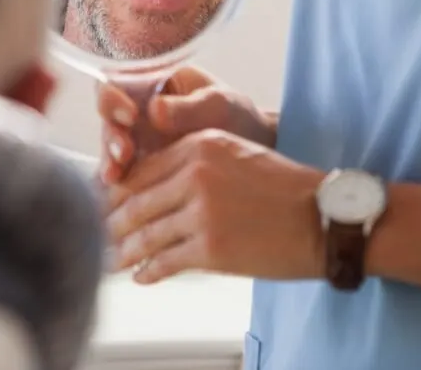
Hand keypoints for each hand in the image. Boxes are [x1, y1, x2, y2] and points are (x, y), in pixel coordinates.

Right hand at [97, 65, 275, 182]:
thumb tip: (155, 110)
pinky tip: (119, 190)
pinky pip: (120, 169)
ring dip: (110, 158)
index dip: (115, 96)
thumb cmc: (237, 117)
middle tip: (124, 152)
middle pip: (108, 115)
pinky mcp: (140, 164)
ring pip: (110, 144)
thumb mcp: (219, 106)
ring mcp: (137, 136)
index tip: (130, 114)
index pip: (119, 80)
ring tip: (117, 175)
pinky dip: (118, 179)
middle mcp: (138, 106)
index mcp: (154, 80)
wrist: (252, 153)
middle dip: (111, 133)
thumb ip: (188, 108)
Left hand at [106, 128, 322, 283]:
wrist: (325, 218)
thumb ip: (194, 164)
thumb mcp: (236, 155)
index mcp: (200, 144)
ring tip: (109, 260)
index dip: (116, 190)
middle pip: (135, 201)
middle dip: (110, 222)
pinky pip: (165, 261)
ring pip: (145, 233)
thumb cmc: (285, 189)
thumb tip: (154, 188)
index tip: (101, 203)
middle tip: (95, 234)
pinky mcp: (210, 248)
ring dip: (123, 251)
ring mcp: (201, 212)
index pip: (143, 169)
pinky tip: (140, 276)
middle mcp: (195, 174)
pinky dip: (148, 271)